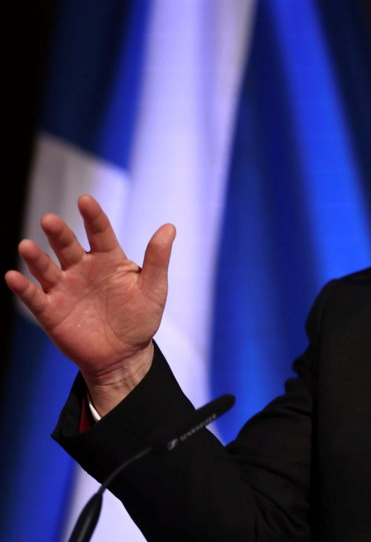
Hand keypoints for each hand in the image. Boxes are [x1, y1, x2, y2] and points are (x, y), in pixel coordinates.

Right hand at [5, 195, 174, 412]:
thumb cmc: (140, 318)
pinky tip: (13, 276)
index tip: (85, 200)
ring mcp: (64, 288)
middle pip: (67, 246)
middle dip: (58, 233)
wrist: (124, 355)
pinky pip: (34, 296)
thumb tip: (170, 227)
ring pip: (46, 268)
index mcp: (108, 259)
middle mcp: (82, 268)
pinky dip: (23, 287)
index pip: (99, 232)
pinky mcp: (51, 310)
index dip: (93, 216)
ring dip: (35, 257)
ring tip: (27, 246)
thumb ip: (158, 258)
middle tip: (50, 220)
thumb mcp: (154, 288)